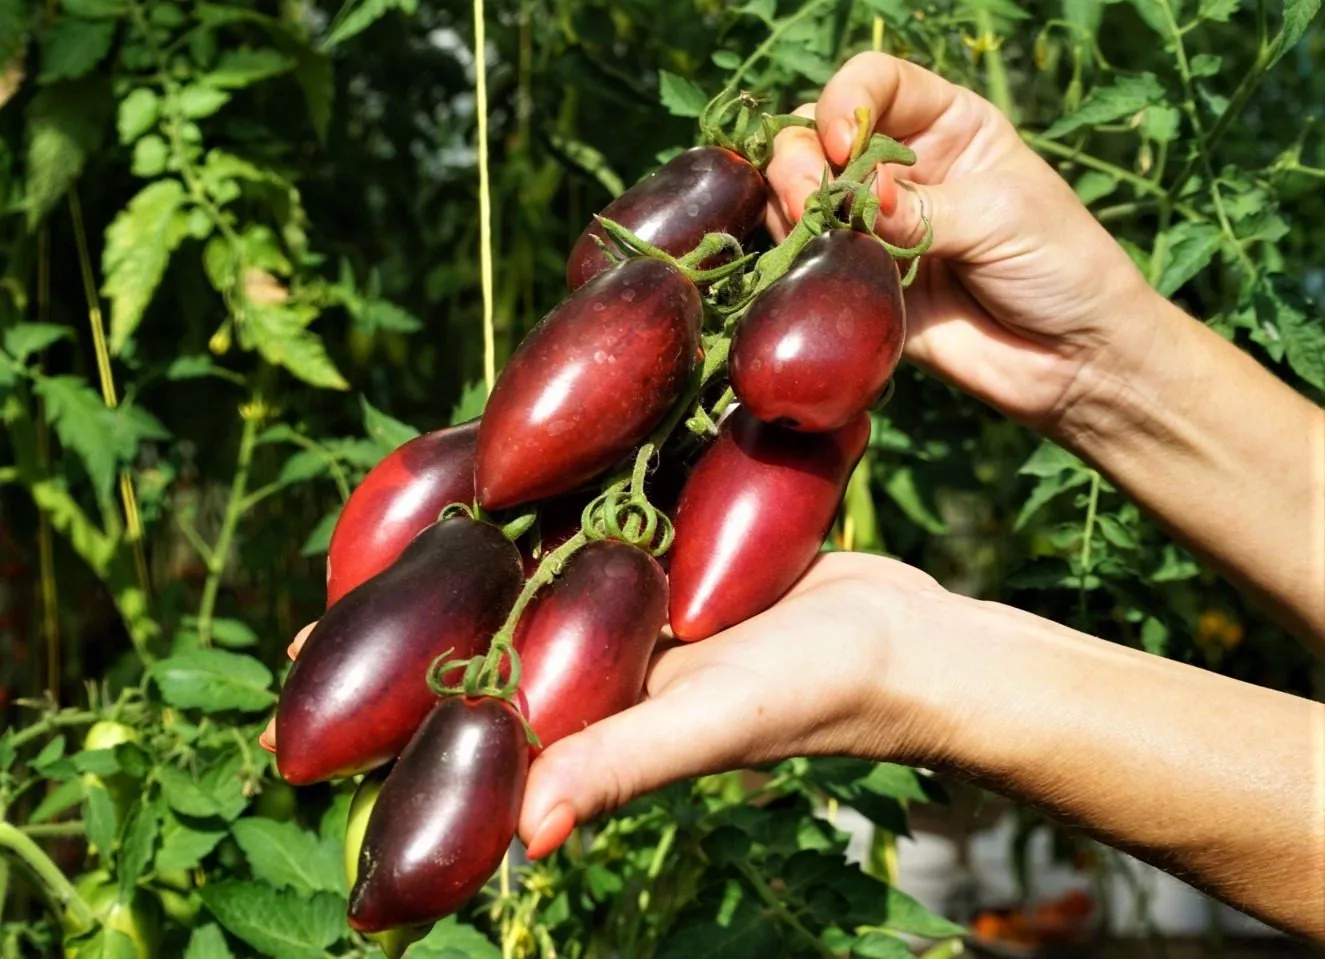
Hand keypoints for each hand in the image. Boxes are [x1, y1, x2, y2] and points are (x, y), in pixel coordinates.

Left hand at [262, 552, 957, 818]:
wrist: (913, 640)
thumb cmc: (822, 693)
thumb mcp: (716, 722)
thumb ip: (623, 763)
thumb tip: (518, 838)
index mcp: (594, 712)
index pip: (466, 716)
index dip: (388, 711)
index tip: (297, 699)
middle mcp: (602, 662)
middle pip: (485, 640)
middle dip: (411, 624)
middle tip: (327, 599)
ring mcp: (637, 607)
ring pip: (533, 574)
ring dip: (473, 555)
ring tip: (401, 522)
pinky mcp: (674, 553)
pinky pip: (598, 523)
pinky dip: (552, 500)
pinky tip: (513, 463)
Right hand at [764, 52, 1160, 432]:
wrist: (1073, 360)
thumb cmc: (1061, 267)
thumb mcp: (1002, 216)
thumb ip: (923, 206)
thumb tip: (851, 196)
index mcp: (947, 127)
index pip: (874, 84)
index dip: (846, 101)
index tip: (844, 143)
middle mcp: (901, 169)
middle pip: (817, 134)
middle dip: (799, 157)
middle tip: (810, 197)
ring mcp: (874, 228)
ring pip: (797, 195)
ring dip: (788, 206)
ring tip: (810, 233)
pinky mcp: (859, 285)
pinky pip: (805, 261)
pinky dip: (792, 257)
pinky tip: (806, 264)